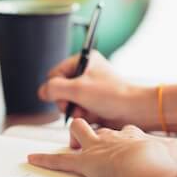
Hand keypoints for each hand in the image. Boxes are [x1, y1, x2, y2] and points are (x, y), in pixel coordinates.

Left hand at [28, 119, 176, 176]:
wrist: (145, 164)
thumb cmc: (161, 161)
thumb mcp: (175, 152)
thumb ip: (175, 151)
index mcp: (133, 135)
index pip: (126, 131)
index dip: (127, 136)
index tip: (132, 142)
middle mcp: (112, 137)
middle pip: (100, 127)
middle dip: (97, 132)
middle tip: (100, 143)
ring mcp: (96, 148)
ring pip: (80, 131)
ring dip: (75, 137)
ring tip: (74, 144)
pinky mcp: (83, 162)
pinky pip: (59, 160)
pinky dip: (44, 159)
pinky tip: (32, 158)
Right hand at [37, 50, 156, 129]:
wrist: (135, 110)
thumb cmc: (112, 95)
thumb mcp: (77, 89)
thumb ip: (54, 89)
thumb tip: (42, 92)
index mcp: (84, 60)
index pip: (55, 74)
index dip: (56, 87)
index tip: (65, 95)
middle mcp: (87, 73)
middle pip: (60, 89)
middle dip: (66, 101)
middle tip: (73, 106)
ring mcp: (91, 89)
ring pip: (69, 102)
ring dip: (74, 110)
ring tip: (84, 112)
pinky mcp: (96, 103)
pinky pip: (79, 109)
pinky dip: (82, 115)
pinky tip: (91, 117)